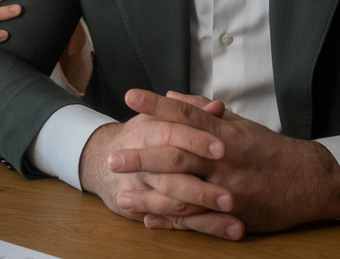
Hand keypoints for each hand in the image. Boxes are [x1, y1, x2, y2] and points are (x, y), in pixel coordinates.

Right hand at [78, 100, 239, 236]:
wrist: (102, 160)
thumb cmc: (142, 136)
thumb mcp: (160, 118)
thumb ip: (191, 112)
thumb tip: (218, 107)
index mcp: (147, 132)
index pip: (171, 134)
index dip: (196, 141)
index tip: (222, 149)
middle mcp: (141, 163)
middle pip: (172, 177)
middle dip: (202, 190)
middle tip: (230, 199)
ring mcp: (141, 190)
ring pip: (174, 205)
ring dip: (207, 217)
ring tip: (236, 224)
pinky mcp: (144, 211)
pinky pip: (175, 223)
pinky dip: (202, 228)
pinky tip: (227, 231)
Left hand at [108, 90, 339, 236]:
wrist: (310, 182)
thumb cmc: (270, 150)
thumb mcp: (240, 124)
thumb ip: (204, 110)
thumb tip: (171, 95)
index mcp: (226, 133)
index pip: (186, 114)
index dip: (157, 106)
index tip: (130, 96)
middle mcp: (225, 160)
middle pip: (177, 155)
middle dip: (143, 157)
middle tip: (113, 157)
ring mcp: (228, 190)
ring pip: (183, 192)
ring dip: (150, 196)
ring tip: (121, 196)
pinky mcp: (233, 216)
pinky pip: (198, 220)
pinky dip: (171, 221)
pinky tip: (148, 220)